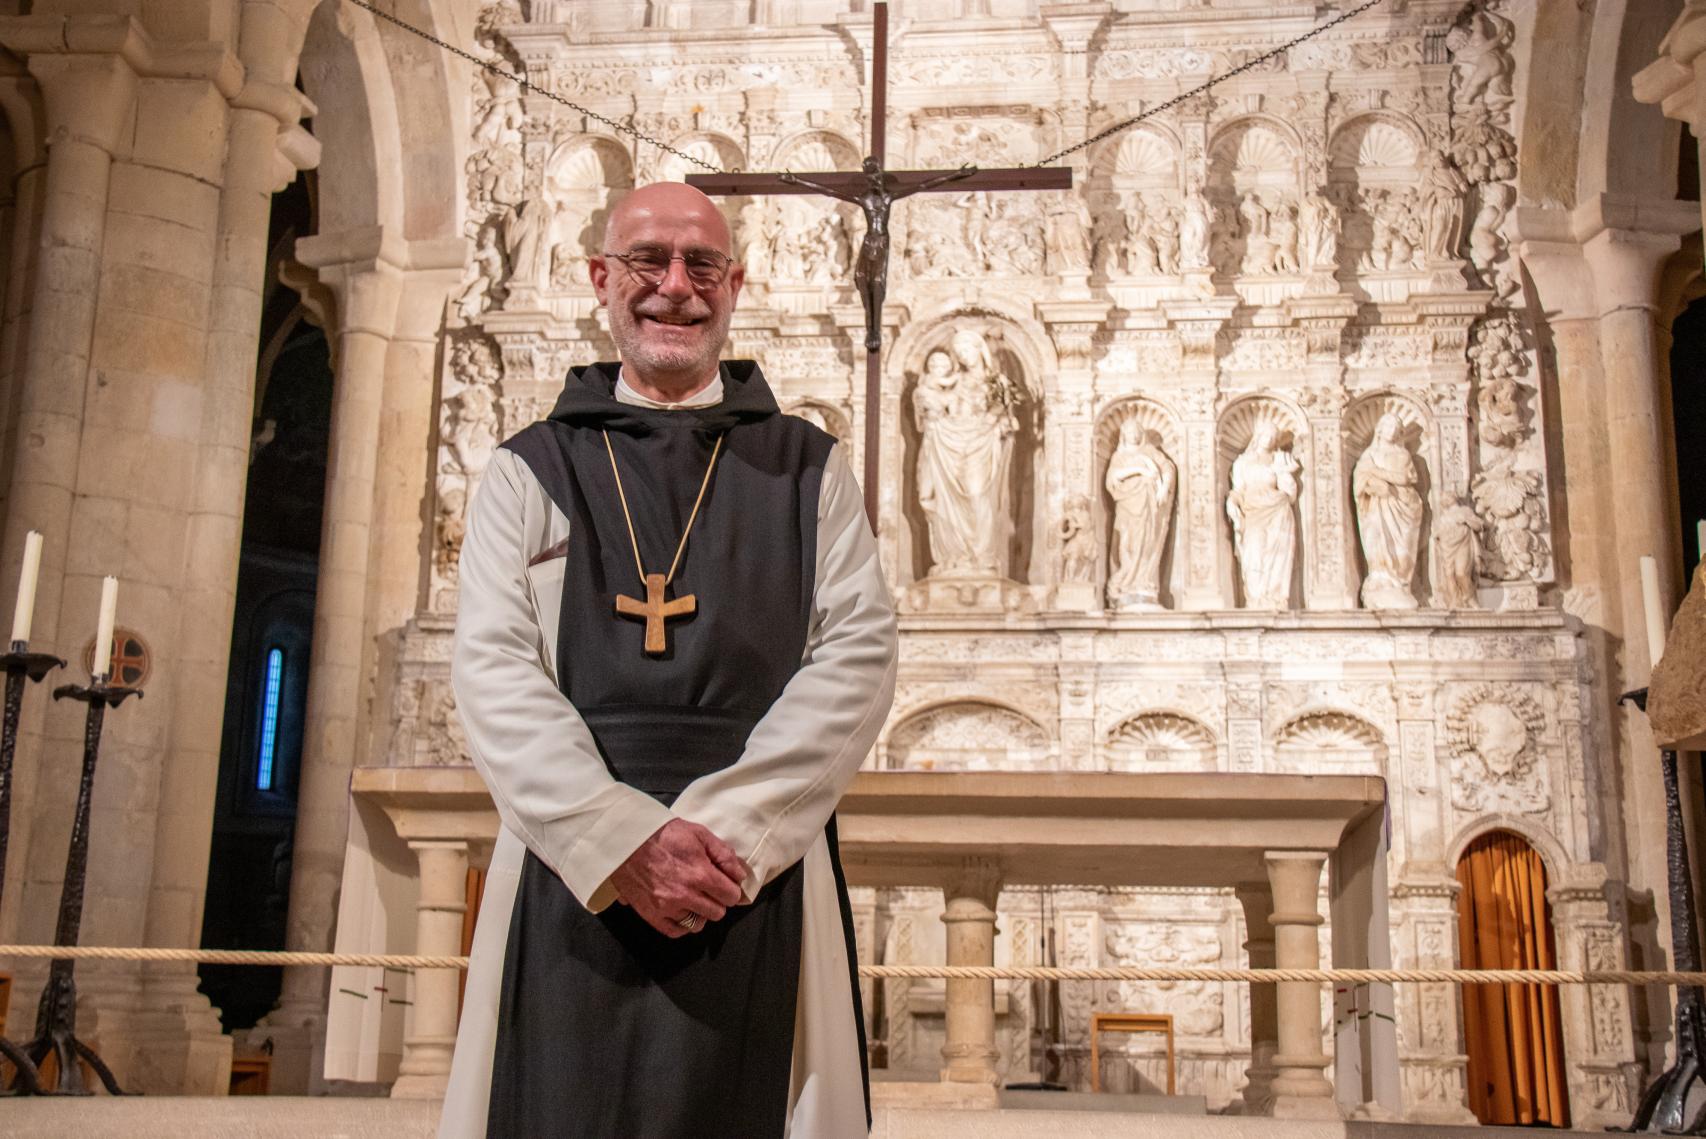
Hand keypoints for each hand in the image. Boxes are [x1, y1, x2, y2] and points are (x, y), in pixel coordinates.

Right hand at [609, 819, 750, 937]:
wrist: (627, 839)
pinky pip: (675, 931)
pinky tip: (681, 911)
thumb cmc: (664, 834)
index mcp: (700, 874)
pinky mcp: (651, 914)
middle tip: (708, 889)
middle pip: (717, 912)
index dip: (731, 889)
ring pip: (697, 924)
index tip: (725, 883)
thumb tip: (739, 875)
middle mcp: (685, 895)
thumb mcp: (699, 834)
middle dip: (717, 900)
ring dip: (699, 913)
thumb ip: (723, 855)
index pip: (731, 896)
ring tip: (693, 899)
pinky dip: (682, 924)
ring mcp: (667, 907)